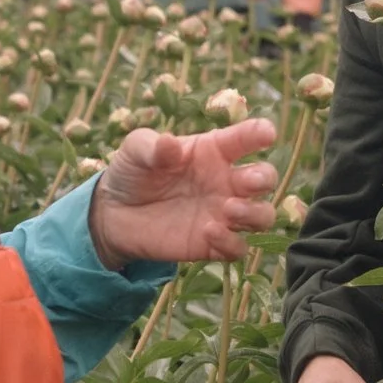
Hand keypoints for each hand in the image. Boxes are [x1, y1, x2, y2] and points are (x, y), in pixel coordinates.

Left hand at [87, 119, 277, 268]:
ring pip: (262, 215)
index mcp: (213, 151)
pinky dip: (231, 242)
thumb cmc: (133, 172)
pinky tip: (208, 232)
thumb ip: (151, 146)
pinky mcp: (212, 244)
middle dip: (264, 178)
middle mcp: (225, 181)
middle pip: (265, 178)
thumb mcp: (135, 150)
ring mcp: (222, 214)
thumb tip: (169, 145)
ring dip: (254, 213)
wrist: (114, 214)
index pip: (245, 138)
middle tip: (246, 183)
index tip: (267, 134)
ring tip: (228, 209)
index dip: (260, 133)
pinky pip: (238, 248)